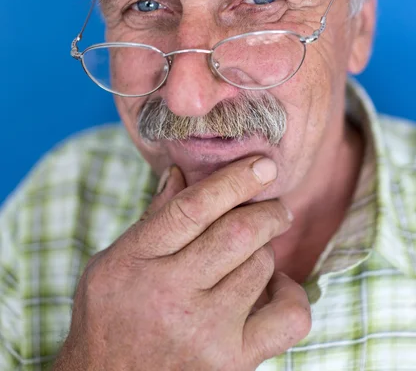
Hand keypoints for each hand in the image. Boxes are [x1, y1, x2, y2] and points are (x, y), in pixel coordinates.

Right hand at [53, 157, 310, 370]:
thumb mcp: (112, 262)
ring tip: (257, 250)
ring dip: (266, 250)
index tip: (262, 165)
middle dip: (266, 211)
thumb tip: (179, 171)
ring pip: (260, 266)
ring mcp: (204, 331)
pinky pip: (287, 318)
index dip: (233, 180)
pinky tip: (274, 287)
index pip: (192, 208)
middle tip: (275, 206)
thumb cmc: (109, 318)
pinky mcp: (232, 361)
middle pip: (237, 233)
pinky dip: (291, 294)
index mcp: (136, 261)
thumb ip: (150, 219)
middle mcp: (171, 294)